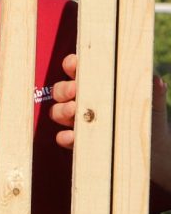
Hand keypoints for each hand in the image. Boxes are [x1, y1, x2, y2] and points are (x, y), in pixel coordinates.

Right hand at [50, 55, 170, 161]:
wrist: (154, 149)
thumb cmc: (151, 120)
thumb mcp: (153, 102)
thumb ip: (153, 90)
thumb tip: (156, 81)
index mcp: (98, 86)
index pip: (79, 71)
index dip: (72, 64)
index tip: (74, 64)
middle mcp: (84, 102)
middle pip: (60, 90)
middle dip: (63, 88)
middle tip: (74, 90)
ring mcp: (79, 121)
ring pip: (57, 112)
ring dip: (61, 110)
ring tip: (73, 111)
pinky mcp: (78, 143)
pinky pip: (63, 138)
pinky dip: (64, 136)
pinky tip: (72, 135)